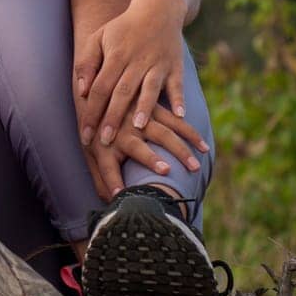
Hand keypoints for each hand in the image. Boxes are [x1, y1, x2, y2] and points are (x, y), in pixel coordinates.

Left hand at [72, 0, 200, 147]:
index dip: (92, 111)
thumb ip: (87, 63)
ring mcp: (157, 63)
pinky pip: (177, 84)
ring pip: (149, 88)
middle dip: (113, 118)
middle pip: (122, 92)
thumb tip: (81, 91)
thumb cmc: (123, 28)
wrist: (158, 8)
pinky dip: (179, 99)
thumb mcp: (99, 37)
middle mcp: (136, 60)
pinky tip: (179, 116)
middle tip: (105, 142)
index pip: (100, 88)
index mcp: (115, 55)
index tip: (86, 135)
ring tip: (138, 128)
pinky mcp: (175, 65)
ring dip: (144, 108)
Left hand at [82, 104, 207, 199]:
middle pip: (139, 148)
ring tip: (196, 166)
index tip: (120, 195)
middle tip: (168, 173)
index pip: (107, 168)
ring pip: (164, 133)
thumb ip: (103, 179)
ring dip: (181, 149)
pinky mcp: (153, 106)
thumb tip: (113, 203)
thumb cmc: (97, 133)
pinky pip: (175, 120)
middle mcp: (122, 130)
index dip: (112, 182)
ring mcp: (139, 116)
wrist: (98, 93)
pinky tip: (202, 145)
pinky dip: (189, 132)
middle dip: (152, 160)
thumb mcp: (93, 154)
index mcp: (104, 146)